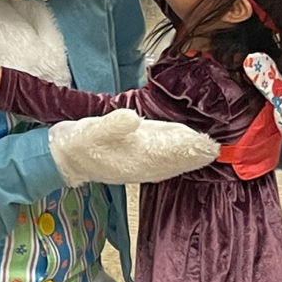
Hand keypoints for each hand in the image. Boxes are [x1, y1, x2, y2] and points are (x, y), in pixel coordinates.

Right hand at [48, 110, 218, 186]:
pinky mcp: (136, 154)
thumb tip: (133, 118)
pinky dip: (177, 152)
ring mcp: (140, 161)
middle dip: (195, 155)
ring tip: (209, 149)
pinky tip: (187, 146)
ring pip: (171, 159)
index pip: (168, 154)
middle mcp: (142, 163)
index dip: (188, 149)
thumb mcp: (91, 131)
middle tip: (217, 149)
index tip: (207, 146)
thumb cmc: (78, 143)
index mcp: (134, 158)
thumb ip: (112, 125)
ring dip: (189, 155)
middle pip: (174, 160)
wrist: (64, 157)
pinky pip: (162, 155)